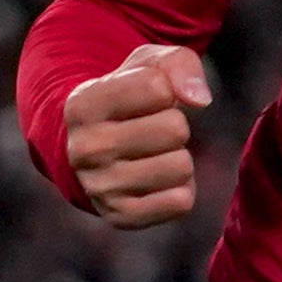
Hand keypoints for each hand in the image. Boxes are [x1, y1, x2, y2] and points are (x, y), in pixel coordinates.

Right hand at [64, 42, 210, 225]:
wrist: (93, 148)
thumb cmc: (127, 97)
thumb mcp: (146, 65)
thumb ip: (177, 64)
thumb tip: (199, 100)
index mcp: (82, 105)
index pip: (158, 87)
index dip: (165, 89)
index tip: (145, 99)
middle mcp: (84, 149)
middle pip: (175, 129)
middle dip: (175, 125)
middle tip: (152, 130)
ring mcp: (100, 188)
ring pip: (182, 166)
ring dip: (177, 157)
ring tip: (153, 154)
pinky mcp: (121, 217)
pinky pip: (180, 202)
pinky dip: (179, 189)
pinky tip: (156, 180)